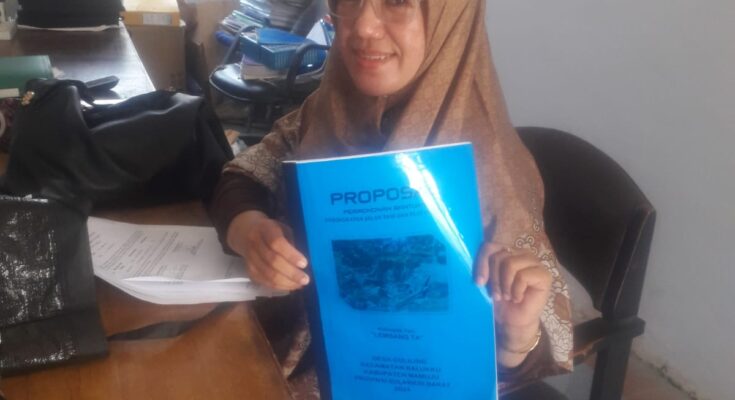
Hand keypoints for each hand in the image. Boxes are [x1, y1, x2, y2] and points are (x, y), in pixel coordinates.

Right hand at [227, 210, 309, 290]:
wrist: (245, 233)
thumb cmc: (271, 231)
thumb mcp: (283, 229)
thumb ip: (292, 242)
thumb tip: (304, 262)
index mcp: (265, 229)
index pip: (277, 243)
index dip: (291, 255)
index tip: (304, 264)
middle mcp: (255, 243)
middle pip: (272, 261)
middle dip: (291, 272)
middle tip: (305, 279)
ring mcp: (250, 258)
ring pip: (267, 274)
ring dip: (286, 282)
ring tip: (300, 284)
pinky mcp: (249, 270)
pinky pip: (264, 281)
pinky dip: (279, 286)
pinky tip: (290, 286)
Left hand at [475, 242, 551, 366]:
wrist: (512, 322)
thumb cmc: (499, 301)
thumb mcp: (486, 281)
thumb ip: (483, 266)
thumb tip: (467, 257)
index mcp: (506, 251)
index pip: (490, 247)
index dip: (482, 263)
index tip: (478, 282)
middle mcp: (521, 253)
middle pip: (499, 255)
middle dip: (494, 278)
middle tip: (497, 294)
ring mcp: (534, 263)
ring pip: (510, 263)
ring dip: (505, 285)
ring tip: (507, 296)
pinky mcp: (544, 275)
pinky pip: (523, 275)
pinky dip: (516, 290)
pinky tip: (518, 298)